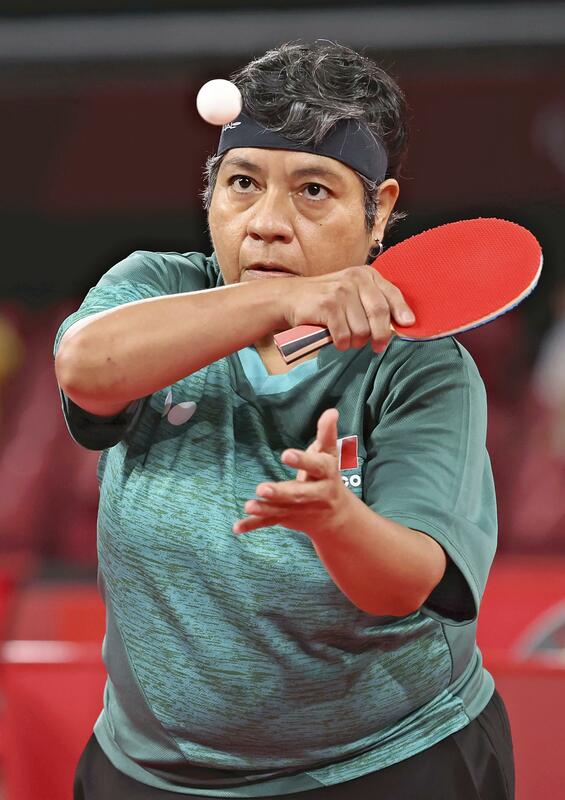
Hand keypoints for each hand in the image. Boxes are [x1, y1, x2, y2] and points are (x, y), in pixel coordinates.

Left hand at [233, 408, 352, 538]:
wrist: (336, 517)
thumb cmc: (328, 477)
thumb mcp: (329, 455)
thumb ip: (327, 434)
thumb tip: (331, 411)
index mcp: (326, 475)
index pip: (317, 467)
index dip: (302, 461)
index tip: (285, 454)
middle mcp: (315, 495)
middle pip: (299, 494)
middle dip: (281, 492)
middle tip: (262, 488)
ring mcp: (300, 510)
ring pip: (282, 509)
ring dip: (265, 508)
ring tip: (249, 505)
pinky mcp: (287, 518)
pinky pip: (269, 522)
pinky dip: (253, 525)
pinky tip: (237, 527)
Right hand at [279, 265, 414, 352]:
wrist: (291, 298)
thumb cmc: (327, 300)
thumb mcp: (353, 293)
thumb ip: (375, 303)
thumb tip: (404, 323)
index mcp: (366, 275)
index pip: (391, 294)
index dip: (401, 312)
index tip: (407, 325)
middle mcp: (355, 279)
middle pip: (380, 314)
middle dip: (381, 336)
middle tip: (377, 347)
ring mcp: (341, 292)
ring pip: (362, 330)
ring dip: (356, 342)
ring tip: (348, 339)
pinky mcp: (327, 306)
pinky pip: (344, 336)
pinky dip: (342, 344)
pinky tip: (337, 341)